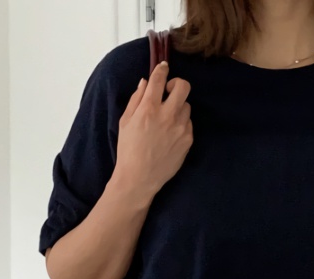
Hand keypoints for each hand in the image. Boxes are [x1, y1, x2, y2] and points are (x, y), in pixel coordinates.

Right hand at [114, 61, 193, 197]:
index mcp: (148, 109)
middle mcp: (167, 116)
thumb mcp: (125, 121)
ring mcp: (181, 128)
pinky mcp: (188, 140)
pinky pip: (188, 123)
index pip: (159, 79)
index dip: (161, 69)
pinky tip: (170, 133)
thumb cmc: (129, 150)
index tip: (163, 67)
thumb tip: (146, 82)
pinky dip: (181, 123)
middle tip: (168, 91)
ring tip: (167, 118)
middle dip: (177, 84)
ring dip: (178, 106)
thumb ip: (137, 99)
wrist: (140, 177)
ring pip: (187, 106)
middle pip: (183, 86)